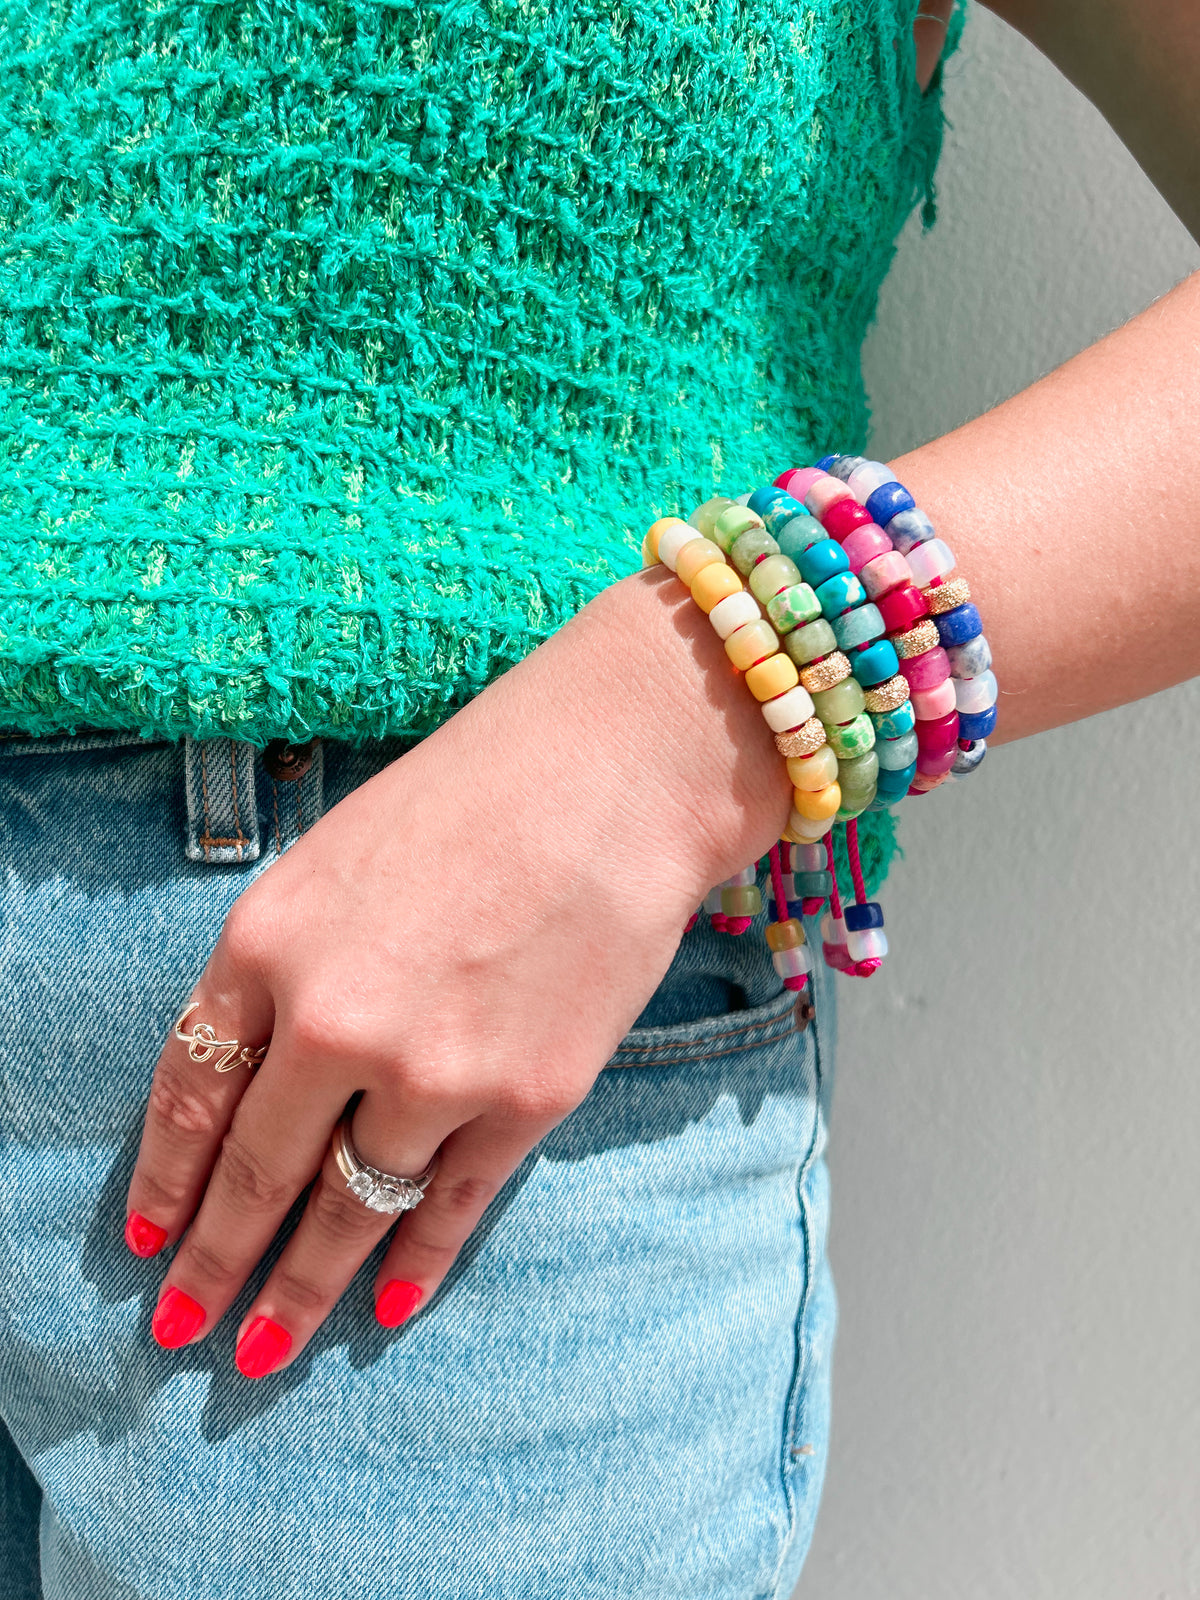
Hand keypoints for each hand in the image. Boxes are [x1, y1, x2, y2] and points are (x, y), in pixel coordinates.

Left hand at [124, 569, 791, 1375]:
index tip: (150, 1239)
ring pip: (347, 1210)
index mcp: (266, 943)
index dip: (165, 1182)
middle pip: (255, 1175)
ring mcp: (433, 1068)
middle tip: (184, 1325)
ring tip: (266, 1346)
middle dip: (216, 1262)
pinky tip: (386, 1303)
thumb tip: (259, 1082)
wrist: (621, 772)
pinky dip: (415, 1263)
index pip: (188, 1095)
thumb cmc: (479, 793)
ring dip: (302, 1288)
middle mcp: (334, 1019)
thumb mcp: (336, 861)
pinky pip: (449, 1206)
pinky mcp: (526, 1098)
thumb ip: (284, 969)